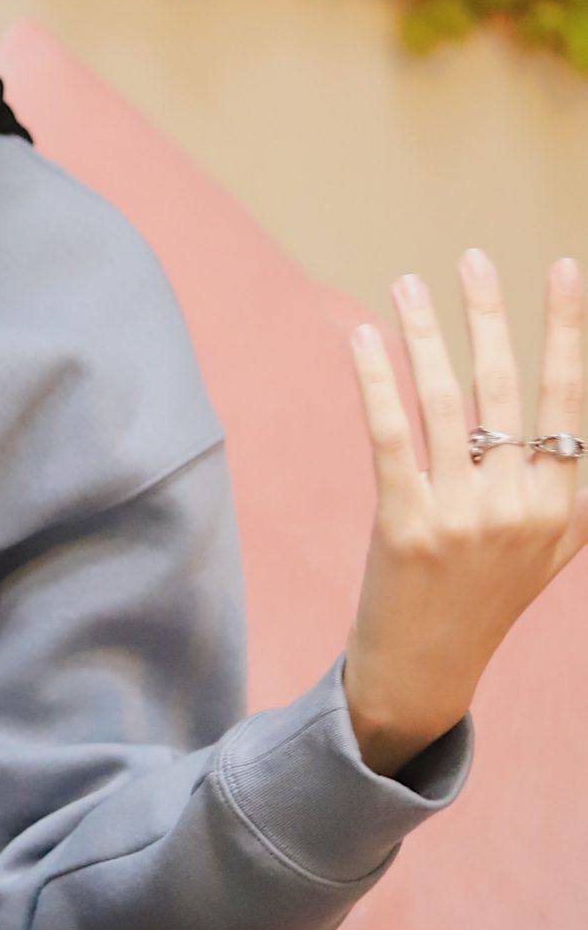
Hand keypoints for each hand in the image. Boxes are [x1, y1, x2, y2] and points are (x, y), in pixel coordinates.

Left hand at [342, 252, 587, 775]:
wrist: (427, 671)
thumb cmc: (484, 593)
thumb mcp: (547, 542)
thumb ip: (560, 478)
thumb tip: (571, 417)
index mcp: (564, 504)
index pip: (570, 398)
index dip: (566, 329)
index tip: (564, 268)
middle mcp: (522, 506)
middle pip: (505, 386)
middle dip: (487, 314)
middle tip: (470, 258)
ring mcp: (464, 517)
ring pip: (445, 401)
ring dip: (425, 334)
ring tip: (407, 284)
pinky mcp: (407, 527)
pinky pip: (392, 435)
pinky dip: (378, 380)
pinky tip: (363, 338)